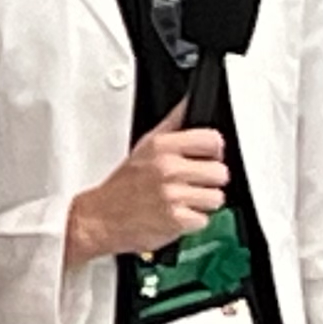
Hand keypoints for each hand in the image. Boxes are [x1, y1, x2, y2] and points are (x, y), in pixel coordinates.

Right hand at [66, 124, 228, 266]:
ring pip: (217, 198)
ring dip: (202, 204)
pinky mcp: (176, 220)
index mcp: (162, 145)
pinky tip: (176, 215)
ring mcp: (172, 194)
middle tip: (189, 184)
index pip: (213, 140)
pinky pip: (205, 220)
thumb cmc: (124, 185)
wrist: (102, 218)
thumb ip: (173, 123)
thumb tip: (190, 101)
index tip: (204, 158)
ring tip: (181, 200)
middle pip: (221, 172)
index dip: (213, 152)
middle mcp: (168, 168)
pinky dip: (193, 222)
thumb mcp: (145, 146)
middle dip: (209, 181)